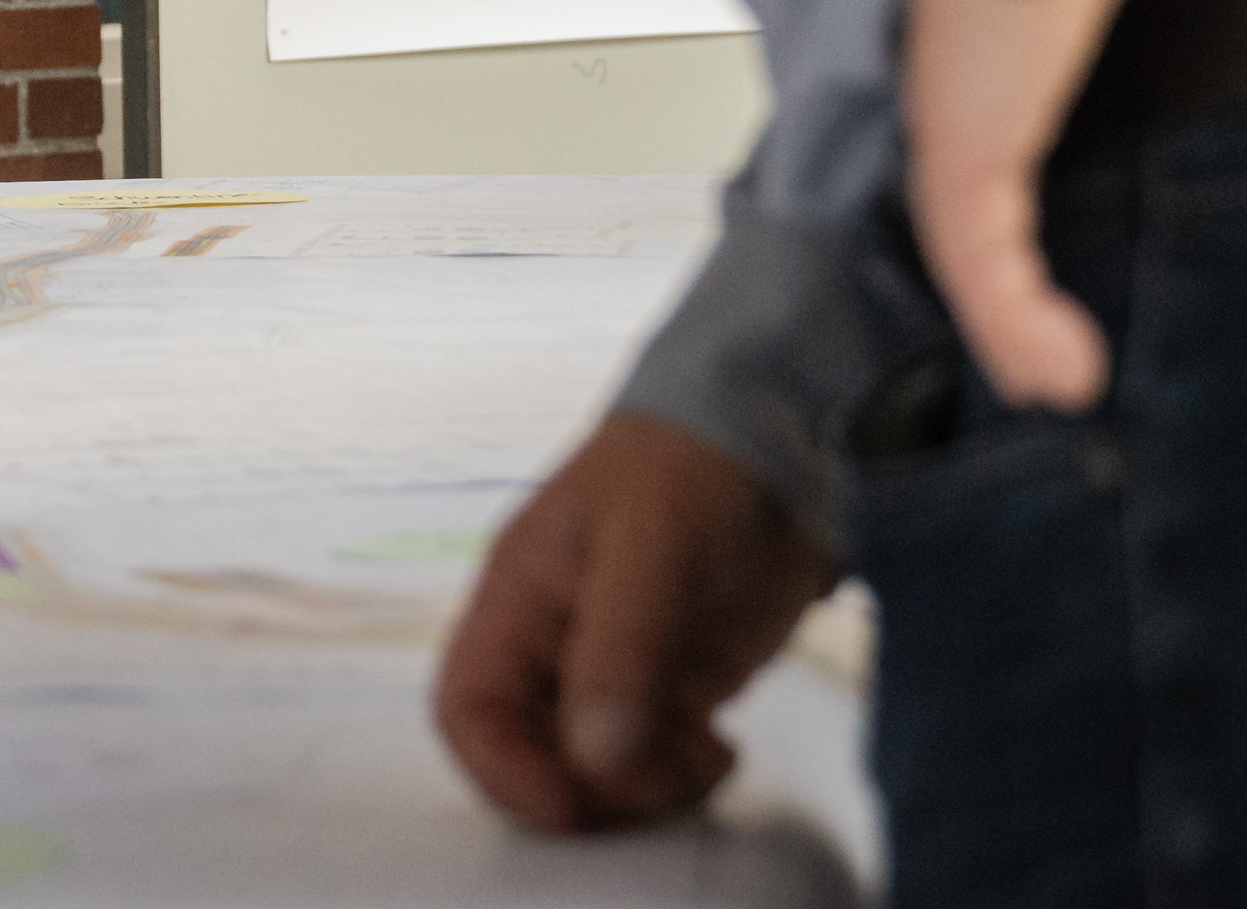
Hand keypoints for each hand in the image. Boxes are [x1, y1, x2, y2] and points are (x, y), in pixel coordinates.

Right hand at [435, 409, 834, 831]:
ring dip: (644, 790)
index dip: (501, 767)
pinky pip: (651, 764)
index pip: (467, 705)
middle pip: (530, 754)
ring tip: (704, 758)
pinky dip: (681, 779)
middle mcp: (554, 643)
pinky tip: (722, 750)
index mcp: (519, 598)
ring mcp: (614, 670)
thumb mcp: (649, 549)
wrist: (779, 442)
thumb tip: (594, 761)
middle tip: (659, 779)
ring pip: (594, 772)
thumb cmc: (690, 468)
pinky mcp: (670, 687)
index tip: (567, 804)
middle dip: (587, 789)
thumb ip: (618, 652)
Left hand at [897, 0, 1246, 409]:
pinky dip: (1012, 322)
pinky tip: (1059, 381)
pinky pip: (975, 261)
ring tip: (1063, 384)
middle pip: (990, 173)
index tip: (1093, 200)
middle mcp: (996, 64)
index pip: (1035, 84)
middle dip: (1012, 247)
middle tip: (1069, 321)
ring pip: (969, 236)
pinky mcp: (967, 143)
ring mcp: (970, 109)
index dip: (1050, 135)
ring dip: (1007, 311)